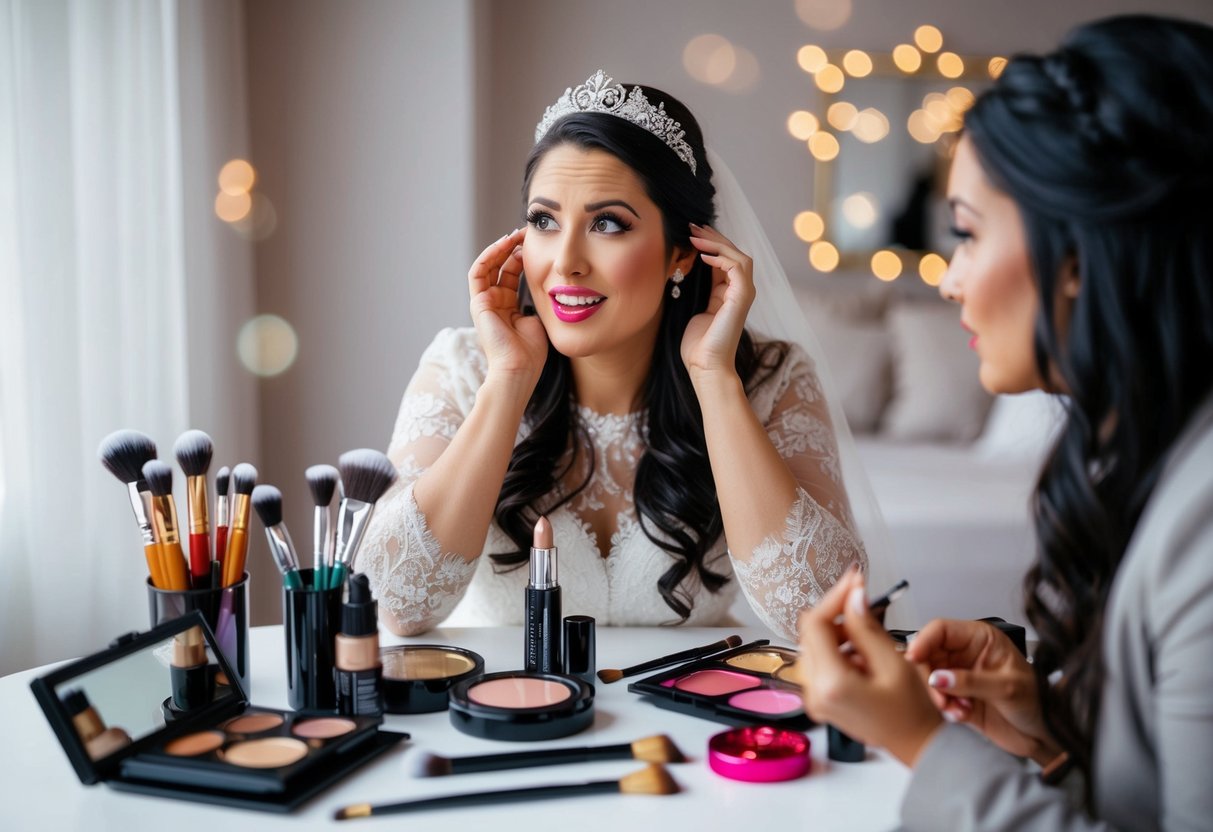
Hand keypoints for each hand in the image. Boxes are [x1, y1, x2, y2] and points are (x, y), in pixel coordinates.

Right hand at [467, 228, 547, 385]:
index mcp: (507, 308)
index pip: (511, 274)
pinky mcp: (477, 303)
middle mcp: (493, 303)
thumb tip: (546, 286)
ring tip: (515, 235)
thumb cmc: (531, 353)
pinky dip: (489, 256)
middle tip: (525, 234)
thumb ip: (536, 302)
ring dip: (500, 248)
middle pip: (498, 267)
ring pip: (487, 266)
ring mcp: (484, 303)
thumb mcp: (538, 320)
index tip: (536, 244)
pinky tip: (503, 245)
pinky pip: (478, 272)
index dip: (521, 257)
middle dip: (511, 248)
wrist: (519, 369)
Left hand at [681, 224, 754, 381]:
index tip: (690, 233)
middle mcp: (739, 291)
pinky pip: (737, 267)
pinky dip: (721, 258)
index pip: (724, 259)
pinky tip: (703, 256)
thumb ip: (695, 289)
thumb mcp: (693, 309)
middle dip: (713, 237)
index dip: (710, 244)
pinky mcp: (742, 297)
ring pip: (739, 256)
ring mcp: (743, 294)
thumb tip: (682, 269)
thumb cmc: (697, 345)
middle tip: (693, 226)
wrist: (706, 366)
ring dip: (717, 243)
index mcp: (728, 293)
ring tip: (696, 237)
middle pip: (733, 253)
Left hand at [796, 570, 942, 765]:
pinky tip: (860, 650)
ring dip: (836, 631)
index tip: (854, 580)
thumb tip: (853, 596)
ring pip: (813, 646)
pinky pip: (819, 663)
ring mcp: (813, 698)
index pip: (816, 625)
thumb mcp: (894, 662)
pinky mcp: (819, 700)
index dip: (834, 597)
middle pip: (811, 634)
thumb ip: (867, 627)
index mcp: (831, 683)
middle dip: (835, 613)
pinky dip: (836, 649)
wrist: (916, 744)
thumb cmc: (912, 710)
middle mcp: (814, 692)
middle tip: (862, 599)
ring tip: (866, 631)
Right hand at [905, 619, 1059, 764]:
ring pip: (930, 677)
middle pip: (929, 654)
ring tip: (955, 708)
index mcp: (980, 639)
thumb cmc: (1037, 702)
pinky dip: (945, 708)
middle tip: (939, 695)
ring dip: (938, 695)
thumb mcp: (1006, 687)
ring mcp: (960, 676)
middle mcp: (967, 654)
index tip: (914, 658)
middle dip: (929, 675)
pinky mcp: (957, 697)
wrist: (1044, 735)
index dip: (924, 641)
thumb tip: (938, 677)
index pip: (942, 630)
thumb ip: (970, 681)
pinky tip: (962, 714)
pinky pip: (938, 698)